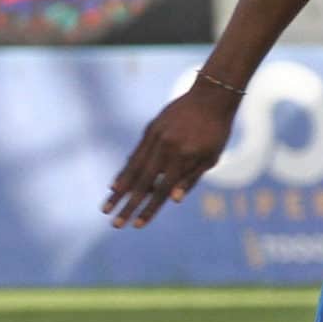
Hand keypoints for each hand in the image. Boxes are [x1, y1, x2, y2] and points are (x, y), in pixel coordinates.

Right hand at [103, 79, 242, 227]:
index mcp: (183, 158)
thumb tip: (173, 200)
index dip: (149, 210)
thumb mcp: (211, 157)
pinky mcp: (150, 129)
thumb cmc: (216, 131)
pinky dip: (125, 171)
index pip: (162, 191)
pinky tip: (116, 185)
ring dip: (119, 191)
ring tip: (106, 207)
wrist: (211, 95)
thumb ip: (191, 178)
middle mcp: (166, 148)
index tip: (137, 226)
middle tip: (114, 224)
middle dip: (127, 206)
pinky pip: (136, 154)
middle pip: (143, 184)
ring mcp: (155, 137)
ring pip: (134, 169)